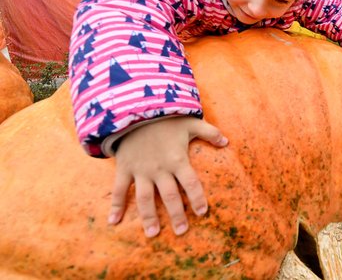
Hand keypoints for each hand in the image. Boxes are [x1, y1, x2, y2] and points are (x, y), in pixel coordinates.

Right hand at [108, 117, 227, 237]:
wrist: (135, 109)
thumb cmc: (166, 118)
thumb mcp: (191, 122)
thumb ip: (210, 132)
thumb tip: (227, 142)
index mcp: (177, 159)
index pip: (191, 183)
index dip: (198, 198)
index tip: (203, 213)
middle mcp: (159, 169)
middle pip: (169, 197)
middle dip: (176, 215)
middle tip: (181, 231)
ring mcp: (140, 171)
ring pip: (144, 199)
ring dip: (148, 217)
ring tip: (153, 234)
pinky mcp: (125, 169)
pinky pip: (119, 190)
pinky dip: (115, 206)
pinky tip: (113, 222)